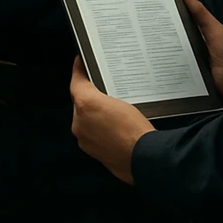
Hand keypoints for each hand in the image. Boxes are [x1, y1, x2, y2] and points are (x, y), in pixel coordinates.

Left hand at [69, 56, 154, 183]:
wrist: (146, 159)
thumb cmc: (136, 130)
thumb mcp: (123, 101)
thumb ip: (104, 96)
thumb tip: (102, 96)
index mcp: (85, 104)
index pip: (77, 81)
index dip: (78, 70)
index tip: (80, 63)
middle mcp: (79, 122)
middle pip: (80, 103)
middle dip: (90, 97)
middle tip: (103, 93)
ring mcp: (84, 139)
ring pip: (85, 120)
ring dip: (95, 116)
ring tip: (113, 114)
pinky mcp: (91, 152)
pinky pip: (92, 135)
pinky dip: (100, 131)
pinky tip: (114, 130)